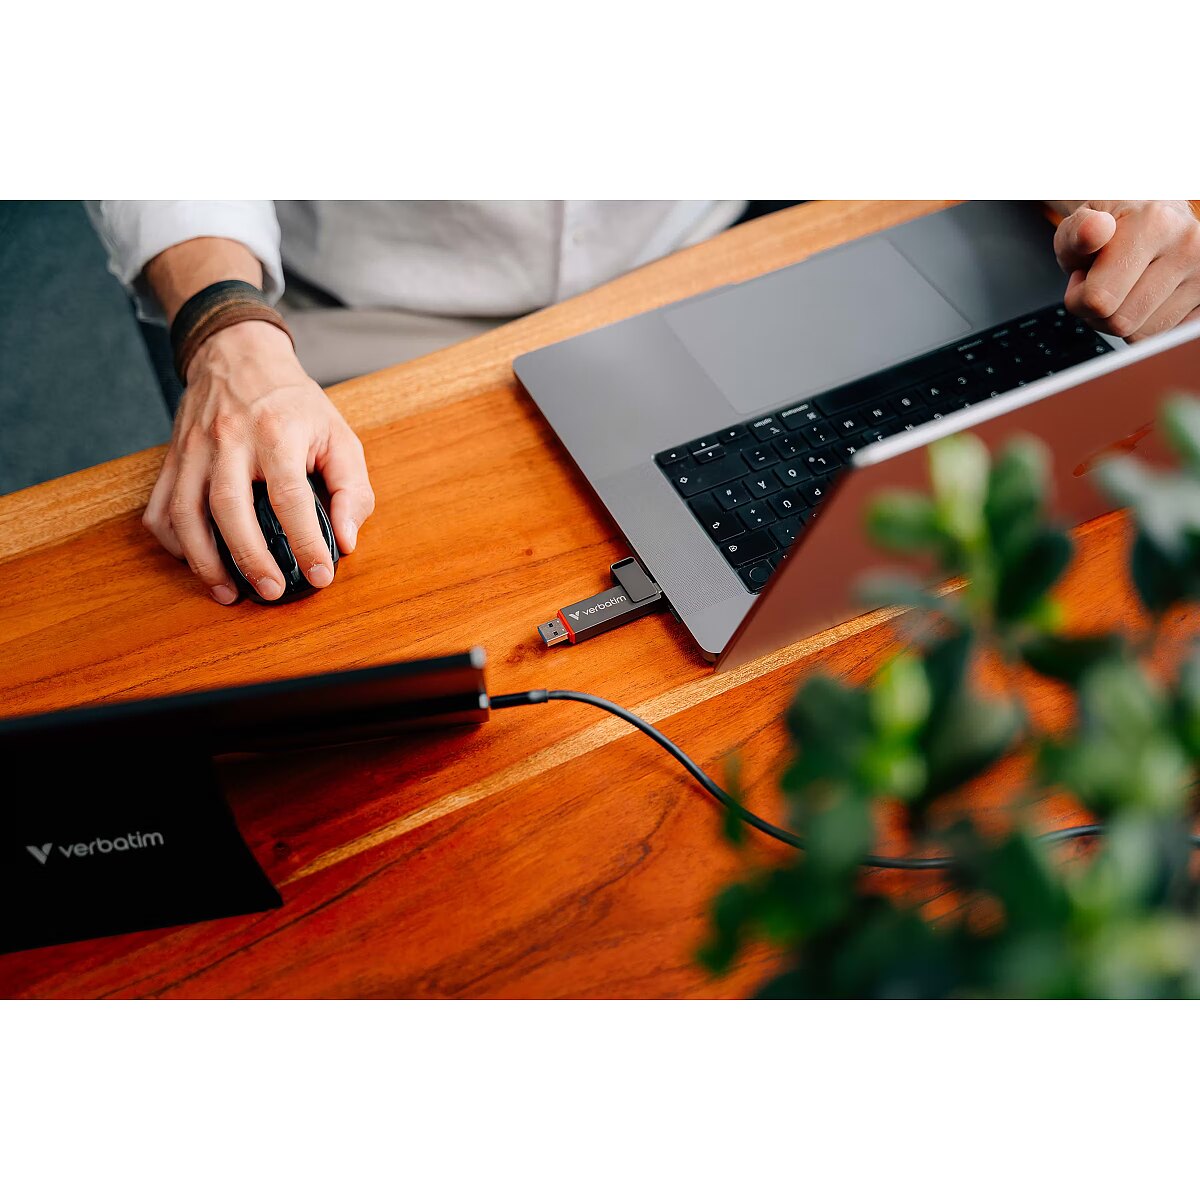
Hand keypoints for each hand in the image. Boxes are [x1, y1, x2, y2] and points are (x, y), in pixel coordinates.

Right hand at [144, 321, 374, 603]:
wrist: (239, 355)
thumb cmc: (294, 403)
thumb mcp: (339, 434)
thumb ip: (351, 489)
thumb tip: (347, 540)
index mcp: (277, 432)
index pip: (290, 497)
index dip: (306, 542)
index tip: (319, 575)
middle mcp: (230, 440)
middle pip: (230, 508)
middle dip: (250, 558)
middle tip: (270, 591)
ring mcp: (194, 448)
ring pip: (186, 512)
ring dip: (204, 561)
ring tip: (228, 592)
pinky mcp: (172, 457)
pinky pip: (161, 507)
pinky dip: (174, 542)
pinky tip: (196, 561)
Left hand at [1053, 201, 1199, 341]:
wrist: (1148, 218)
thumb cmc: (1109, 227)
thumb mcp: (1078, 225)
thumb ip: (1077, 231)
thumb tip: (1094, 229)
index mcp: (1155, 224)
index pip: (1100, 299)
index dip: (1078, 296)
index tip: (1082, 276)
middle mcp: (1188, 247)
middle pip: (1121, 323)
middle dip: (1098, 313)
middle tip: (1101, 285)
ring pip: (1142, 335)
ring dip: (1121, 321)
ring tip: (1123, 289)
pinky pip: (1164, 337)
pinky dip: (1145, 326)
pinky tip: (1143, 300)